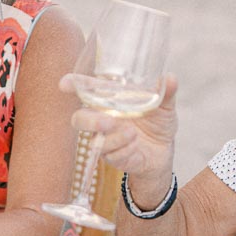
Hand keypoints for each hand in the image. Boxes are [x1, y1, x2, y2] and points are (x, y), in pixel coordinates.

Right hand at [60, 72, 178, 180]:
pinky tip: (137, 146)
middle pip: (80, 119)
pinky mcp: (112, 157)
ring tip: (133, 133)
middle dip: (89, 121)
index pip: (87, 90)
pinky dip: (126, 150)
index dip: (73, 85)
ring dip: (114, 138)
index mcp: (111, 101)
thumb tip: (170, 78)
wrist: (163, 152)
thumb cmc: (158, 123)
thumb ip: (166, 92)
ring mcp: (105, 140)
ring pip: (95, 141)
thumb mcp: (166, 106)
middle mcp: (103, 119)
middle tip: (107, 122)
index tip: (65, 84)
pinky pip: (112, 156)